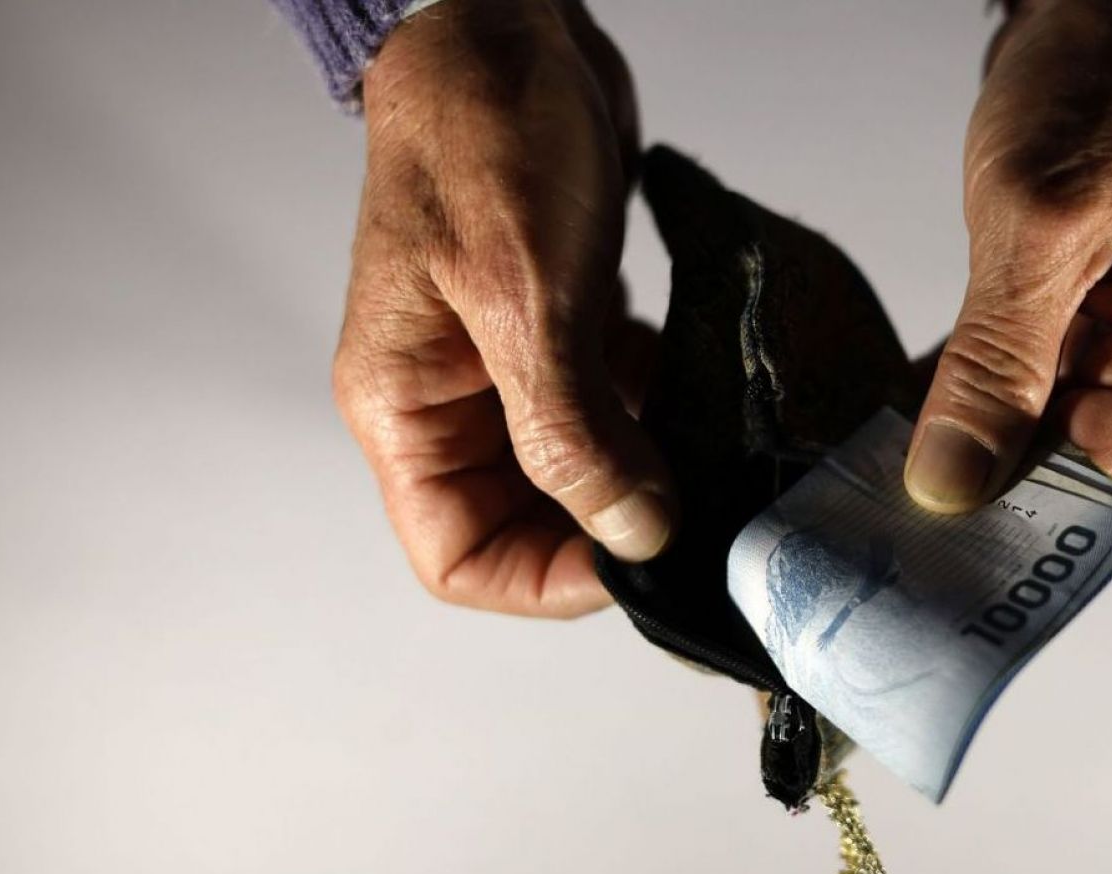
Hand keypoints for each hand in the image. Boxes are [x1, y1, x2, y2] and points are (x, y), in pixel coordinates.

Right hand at [334, 0, 670, 617]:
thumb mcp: (526, 298)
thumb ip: (572, 429)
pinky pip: (606, 408)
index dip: (543, 580)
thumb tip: (632, 532)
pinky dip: (652, 415)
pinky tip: (694, 395)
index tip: (633, 563)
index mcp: (406, 405)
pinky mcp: (555, 330)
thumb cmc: (482, 138)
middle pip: (523, 523)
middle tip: (692, 518)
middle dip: (603, 531)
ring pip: (574, 470)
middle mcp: (450, 400)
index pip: (457, 555)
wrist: (503, 30)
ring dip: (639, 474)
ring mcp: (505, 367)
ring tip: (706, 461)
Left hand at [905, 0, 1111, 509]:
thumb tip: (953, 483)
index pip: (1100, 473)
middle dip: (979, 475)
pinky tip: (908, 412)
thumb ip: (998, 364)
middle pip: (1073, 456)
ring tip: (880, 469)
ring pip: (1045, 423)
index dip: (1007, 511)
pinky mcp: (1103, 312)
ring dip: (968, 435)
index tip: (916, 543)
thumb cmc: (1103, 86)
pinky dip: (975, 390)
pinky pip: (1034, 377)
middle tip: (878, 511)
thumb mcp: (1036, 230)